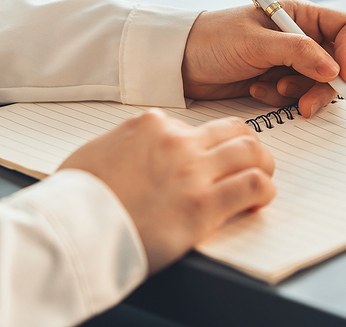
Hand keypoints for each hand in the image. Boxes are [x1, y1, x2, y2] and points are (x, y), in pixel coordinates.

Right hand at [59, 109, 275, 273]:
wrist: (71, 230)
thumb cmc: (77, 197)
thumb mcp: (100, 151)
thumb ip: (131, 143)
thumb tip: (143, 149)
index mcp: (152, 126)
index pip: (198, 126)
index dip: (209, 145)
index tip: (209, 161)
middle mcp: (178, 143)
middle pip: (235, 131)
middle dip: (247, 146)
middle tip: (249, 163)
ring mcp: (194, 172)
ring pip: (252, 152)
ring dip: (263, 165)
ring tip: (261, 179)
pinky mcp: (204, 205)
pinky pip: (253, 186)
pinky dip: (264, 191)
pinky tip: (257, 201)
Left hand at [181, 0, 345, 117]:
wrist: (179, 63)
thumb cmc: (211, 39)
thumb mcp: (256, 42)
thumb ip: (298, 52)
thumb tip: (334, 68)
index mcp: (300, 15)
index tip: (344, 76)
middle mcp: (300, 36)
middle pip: (337, 63)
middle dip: (323, 85)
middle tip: (306, 102)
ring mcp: (290, 61)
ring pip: (319, 84)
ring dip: (299, 93)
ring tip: (271, 88)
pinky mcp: (278, 81)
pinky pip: (297, 96)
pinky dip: (280, 98)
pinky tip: (256, 90)